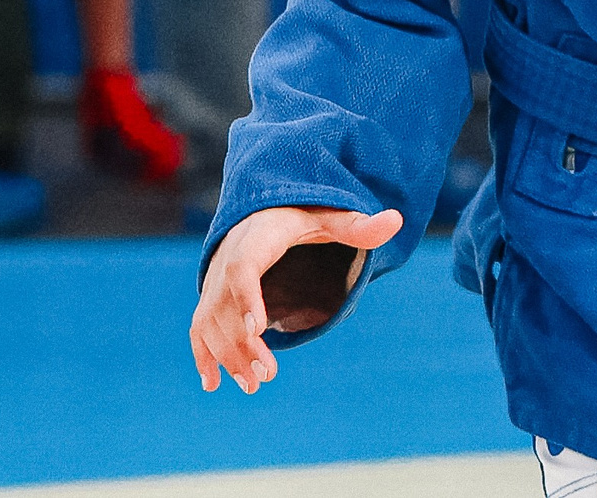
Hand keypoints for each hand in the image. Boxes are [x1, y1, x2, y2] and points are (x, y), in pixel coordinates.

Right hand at [190, 204, 403, 394]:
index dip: (247, 297)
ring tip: (254, 384)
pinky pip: (198, 328)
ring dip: (227, 356)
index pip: (243, 268)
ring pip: (210, 322)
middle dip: (242, 343)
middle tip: (266, 375)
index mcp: (256, 239)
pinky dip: (201, 354)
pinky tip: (212, 384)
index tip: (259, 328)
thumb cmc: (299, 216)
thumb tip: (398, 219)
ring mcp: (214, 282)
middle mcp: (227, 260)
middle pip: (225, 305)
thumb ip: (358, 225)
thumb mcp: (328, 217)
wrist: (258, 212)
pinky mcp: (209, 298)